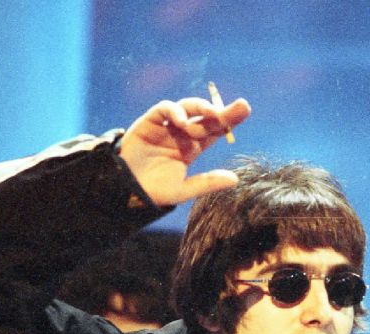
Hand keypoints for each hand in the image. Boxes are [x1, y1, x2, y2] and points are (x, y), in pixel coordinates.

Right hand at [119, 97, 250, 206]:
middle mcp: (181, 133)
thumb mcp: (183, 190)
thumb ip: (206, 183)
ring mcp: (166, 126)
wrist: (125, 190)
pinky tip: (182, 120)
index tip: (244, 111)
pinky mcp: (149, 121)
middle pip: (206, 117)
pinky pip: (163, 109)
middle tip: (242, 106)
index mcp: (192, 147)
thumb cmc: (153, 191)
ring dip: (201, 108)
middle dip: (224, 111)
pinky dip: (174, 110)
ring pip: (187, 108)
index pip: (215, 131)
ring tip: (212, 114)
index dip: (229, 121)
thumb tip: (235, 179)